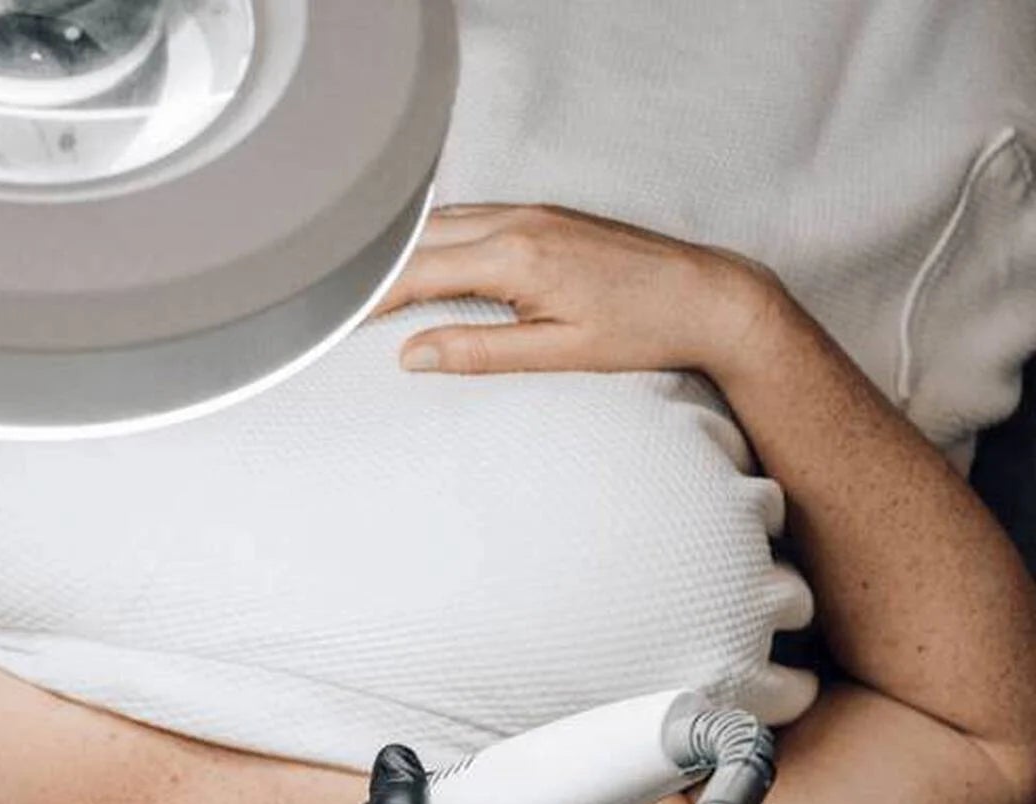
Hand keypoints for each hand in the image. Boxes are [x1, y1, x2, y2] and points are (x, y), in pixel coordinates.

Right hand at [370, 203, 791, 387]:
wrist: (707, 296)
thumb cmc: (641, 331)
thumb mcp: (555, 355)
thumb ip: (478, 352)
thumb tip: (412, 355)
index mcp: (516, 258)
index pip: (417, 273)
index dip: (368, 299)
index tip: (330, 322)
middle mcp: (519, 223)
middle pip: (420, 240)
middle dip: (372, 271)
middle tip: (330, 305)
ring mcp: (533, 212)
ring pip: (443, 222)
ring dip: (402, 251)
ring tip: (364, 285)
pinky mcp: (546, 214)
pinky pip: (472, 217)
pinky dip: (436, 238)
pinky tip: (423, 261)